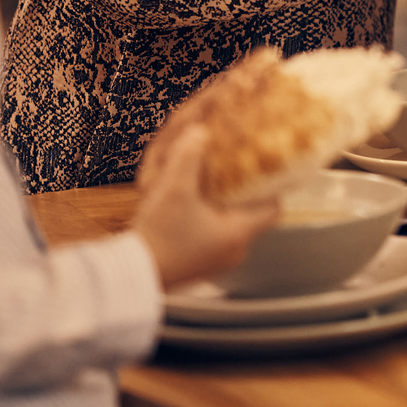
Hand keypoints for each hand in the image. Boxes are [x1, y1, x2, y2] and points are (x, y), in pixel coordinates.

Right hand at [132, 125, 279, 288]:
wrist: (133, 274)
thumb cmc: (157, 238)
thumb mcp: (174, 190)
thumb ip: (188, 158)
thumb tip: (199, 132)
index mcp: (238, 233)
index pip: (273, 210)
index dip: (272, 188)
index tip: (262, 172)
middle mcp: (234, 251)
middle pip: (253, 217)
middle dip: (243, 195)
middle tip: (233, 175)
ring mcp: (218, 262)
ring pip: (233, 228)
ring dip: (224, 209)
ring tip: (210, 190)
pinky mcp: (201, 267)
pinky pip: (216, 240)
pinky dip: (210, 223)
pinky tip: (192, 211)